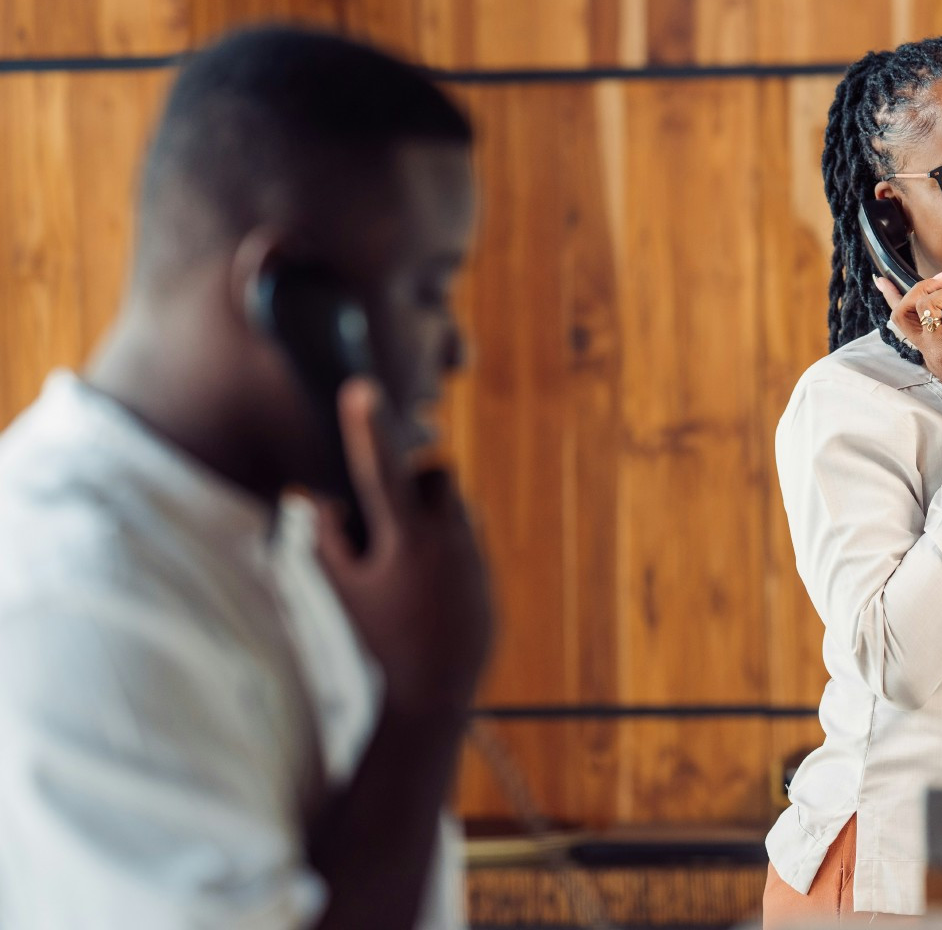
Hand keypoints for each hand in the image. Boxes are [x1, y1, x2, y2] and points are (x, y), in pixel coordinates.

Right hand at [315, 378, 492, 716]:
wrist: (432, 690)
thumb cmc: (377, 638)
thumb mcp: (341, 589)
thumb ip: (327, 537)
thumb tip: (319, 494)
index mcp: (405, 539)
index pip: (380, 468)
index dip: (366, 427)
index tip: (360, 387)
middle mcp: (448, 538)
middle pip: (434, 471)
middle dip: (411, 480)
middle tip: (386, 519)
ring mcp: (473, 553)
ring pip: (453, 503)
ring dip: (428, 513)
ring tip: (405, 560)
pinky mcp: (487, 569)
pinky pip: (467, 535)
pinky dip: (444, 544)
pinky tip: (427, 585)